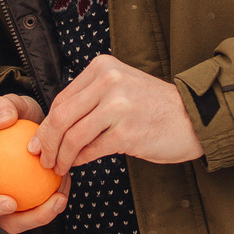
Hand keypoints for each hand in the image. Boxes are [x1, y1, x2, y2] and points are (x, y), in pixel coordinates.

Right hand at [0, 95, 68, 233]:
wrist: (29, 122)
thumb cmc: (14, 114)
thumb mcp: (9, 103)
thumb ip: (2, 106)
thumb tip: (3, 122)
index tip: (11, 202)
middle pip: (2, 220)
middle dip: (28, 220)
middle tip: (53, 203)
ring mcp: (5, 198)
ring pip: (23, 220)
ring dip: (46, 214)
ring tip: (63, 196)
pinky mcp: (25, 200)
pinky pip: (38, 208)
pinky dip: (53, 201)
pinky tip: (66, 185)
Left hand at [35, 55, 202, 173]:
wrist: (194, 117)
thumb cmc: (155, 106)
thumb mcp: (121, 87)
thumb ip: (90, 98)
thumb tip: (52, 125)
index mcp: (103, 67)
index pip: (62, 99)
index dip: (46, 124)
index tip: (39, 140)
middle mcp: (109, 82)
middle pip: (61, 117)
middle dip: (46, 142)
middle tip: (42, 158)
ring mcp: (118, 107)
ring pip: (73, 136)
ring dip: (61, 156)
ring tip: (58, 166)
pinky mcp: (127, 133)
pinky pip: (90, 150)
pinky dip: (79, 160)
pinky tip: (77, 164)